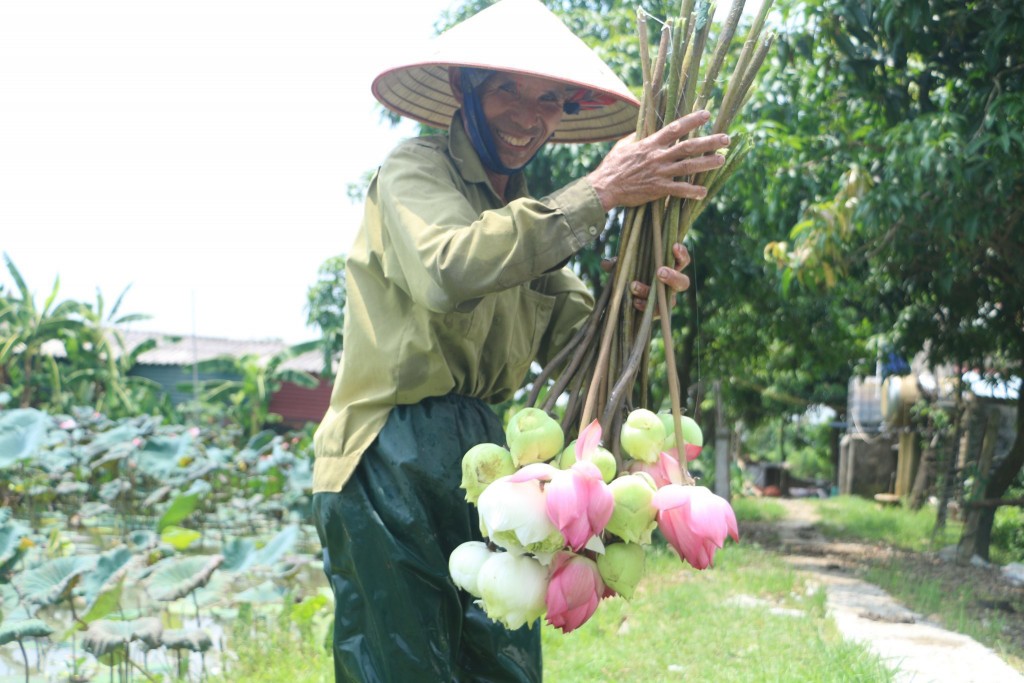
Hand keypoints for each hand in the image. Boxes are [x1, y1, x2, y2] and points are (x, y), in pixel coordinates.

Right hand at [587, 110, 730, 211]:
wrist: (605, 187)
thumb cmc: (612, 166)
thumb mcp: (623, 145)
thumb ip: (637, 136)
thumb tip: (644, 127)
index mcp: (650, 143)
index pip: (675, 128)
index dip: (692, 120)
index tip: (707, 114)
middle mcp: (658, 156)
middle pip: (688, 146)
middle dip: (709, 142)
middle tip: (726, 138)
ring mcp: (659, 172)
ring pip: (688, 166)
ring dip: (706, 163)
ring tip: (721, 160)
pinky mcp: (657, 189)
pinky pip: (679, 190)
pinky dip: (692, 191)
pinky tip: (704, 193)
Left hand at [602, 243, 691, 312]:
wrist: (628, 293)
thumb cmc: (633, 272)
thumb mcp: (625, 264)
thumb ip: (618, 263)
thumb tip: (606, 263)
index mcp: (670, 268)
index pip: (683, 260)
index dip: (681, 254)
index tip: (673, 247)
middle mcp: (672, 285)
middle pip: (683, 282)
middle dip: (672, 277)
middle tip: (659, 272)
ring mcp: (666, 299)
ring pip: (669, 300)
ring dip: (651, 292)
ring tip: (634, 286)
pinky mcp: (658, 312)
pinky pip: (656, 312)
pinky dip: (644, 306)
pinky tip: (634, 302)